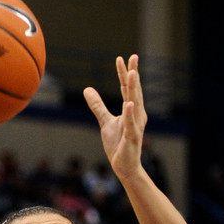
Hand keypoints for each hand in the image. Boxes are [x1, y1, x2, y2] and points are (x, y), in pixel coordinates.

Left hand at [83, 54, 147, 181]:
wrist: (124, 167)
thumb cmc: (118, 144)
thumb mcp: (105, 122)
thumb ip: (98, 106)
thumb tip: (87, 89)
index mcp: (131, 110)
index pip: (127, 88)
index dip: (124, 74)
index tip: (121, 58)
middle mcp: (136, 115)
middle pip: (133, 91)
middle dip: (133, 75)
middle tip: (133, 57)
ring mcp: (135, 126)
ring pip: (134, 104)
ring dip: (133, 88)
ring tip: (132, 73)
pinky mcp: (132, 137)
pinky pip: (131, 124)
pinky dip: (130, 114)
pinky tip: (129, 103)